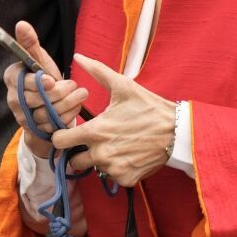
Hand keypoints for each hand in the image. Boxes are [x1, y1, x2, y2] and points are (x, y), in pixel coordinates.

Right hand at [0, 22, 86, 158]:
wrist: (49, 105)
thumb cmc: (43, 77)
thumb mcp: (38, 59)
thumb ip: (30, 42)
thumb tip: (21, 23)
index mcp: (12, 78)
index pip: (21, 83)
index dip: (37, 83)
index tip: (52, 80)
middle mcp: (13, 100)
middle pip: (34, 99)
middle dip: (58, 93)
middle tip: (74, 85)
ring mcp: (23, 118)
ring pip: (45, 113)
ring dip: (66, 103)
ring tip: (81, 94)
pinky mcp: (36, 131)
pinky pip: (52, 126)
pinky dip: (67, 116)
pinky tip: (77, 107)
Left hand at [50, 56, 177, 186]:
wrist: (176, 131)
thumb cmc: (148, 107)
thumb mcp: (123, 86)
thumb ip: (97, 71)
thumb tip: (78, 57)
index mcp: (95, 131)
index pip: (59, 141)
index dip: (63, 136)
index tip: (71, 133)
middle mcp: (101, 153)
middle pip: (74, 161)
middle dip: (80, 152)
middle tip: (96, 140)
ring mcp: (114, 168)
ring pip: (95, 168)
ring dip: (101, 160)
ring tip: (116, 145)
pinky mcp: (126, 179)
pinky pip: (113, 177)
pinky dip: (118, 169)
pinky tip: (128, 155)